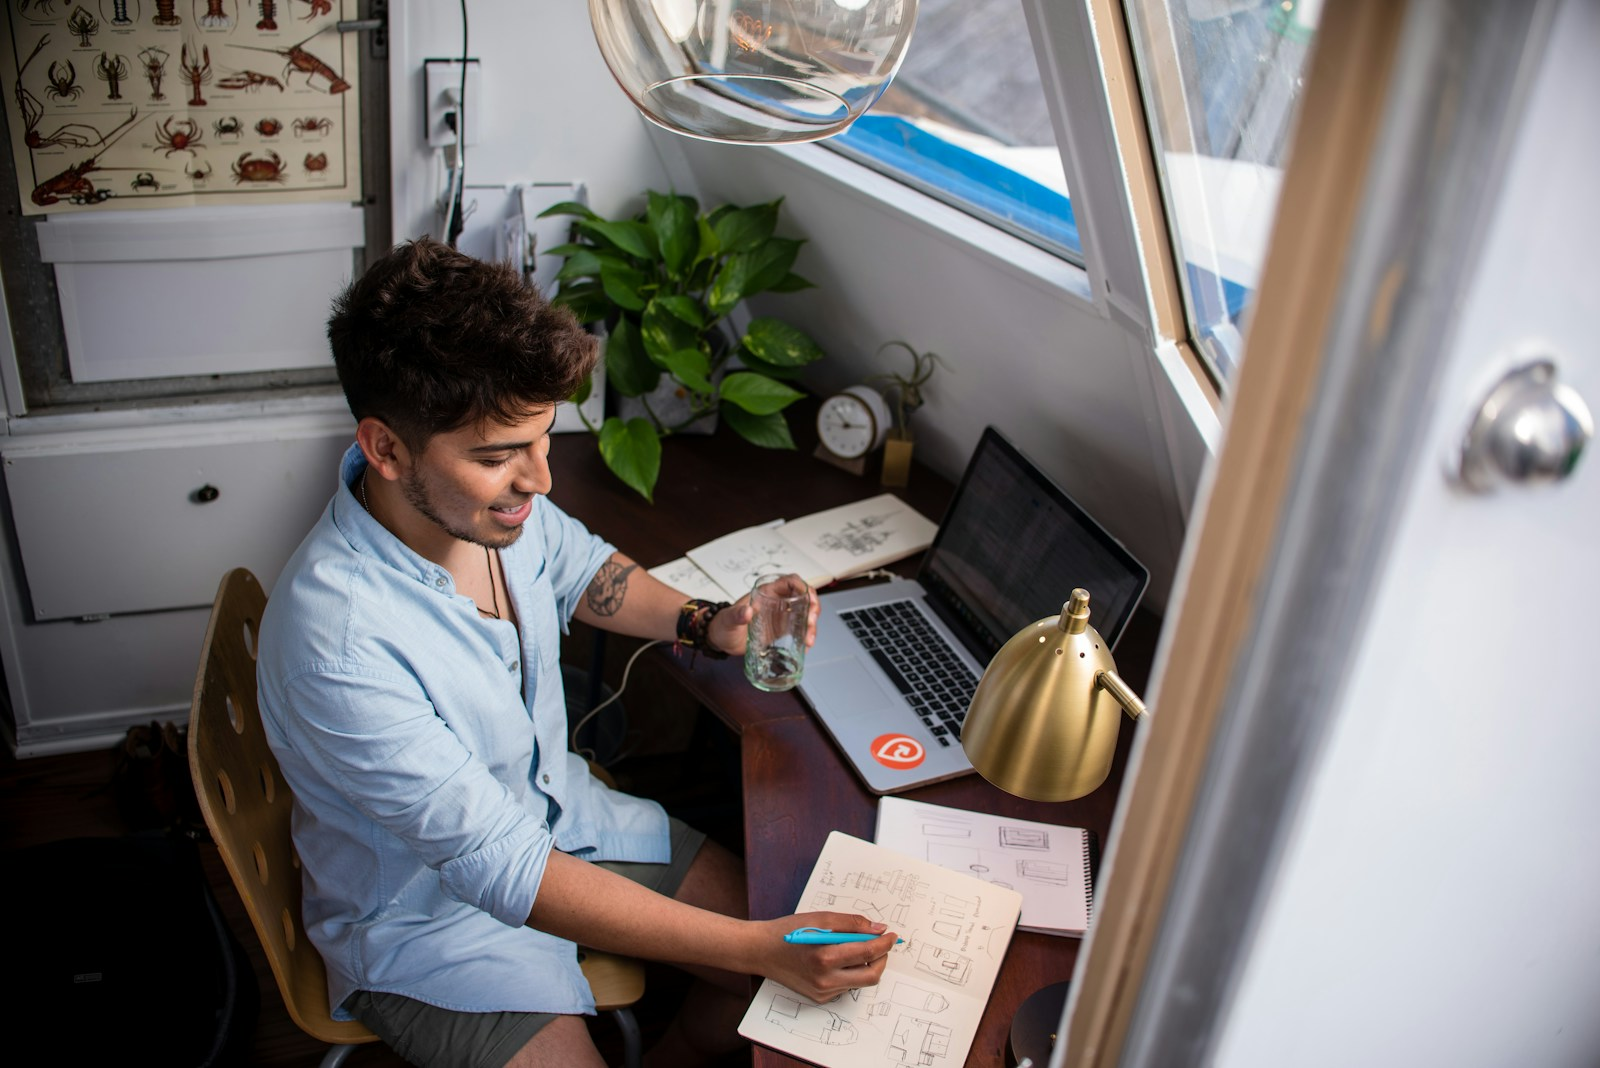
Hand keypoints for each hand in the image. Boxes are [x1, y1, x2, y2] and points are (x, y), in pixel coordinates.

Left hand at [708, 574, 818, 655]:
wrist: (721, 640)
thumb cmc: (723, 625)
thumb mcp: (729, 619)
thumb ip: (736, 614)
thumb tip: (747, 611)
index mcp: (767, 592)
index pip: (790, 582)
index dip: (803, 587)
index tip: (808, 599)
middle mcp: (777, 602)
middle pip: (803, 597)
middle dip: (813, 607)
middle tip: (811, 622)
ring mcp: (781, 616)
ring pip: (804, 614)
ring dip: (811, 625)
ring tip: (809, 640)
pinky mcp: (782, 630)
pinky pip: (799, 629)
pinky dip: (805, 636)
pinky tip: (805, 645)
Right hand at [750, 912, 896, 1001]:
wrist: (761, 951)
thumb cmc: (788, 931)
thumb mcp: (820, 918)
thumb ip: (852, 923)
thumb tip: (878, 929)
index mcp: (825, 957)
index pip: (868, 952)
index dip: (885, 943)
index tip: (892, 935)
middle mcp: (825, 980)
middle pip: (871, 976)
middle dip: (882, 959)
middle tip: (882, 945)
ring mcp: (823, 992)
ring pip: (859, 981)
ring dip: (865, 965)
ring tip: (854, 948)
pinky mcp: (820, 998)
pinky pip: (846, 986)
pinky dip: (850, 972)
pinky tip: (838, 959)